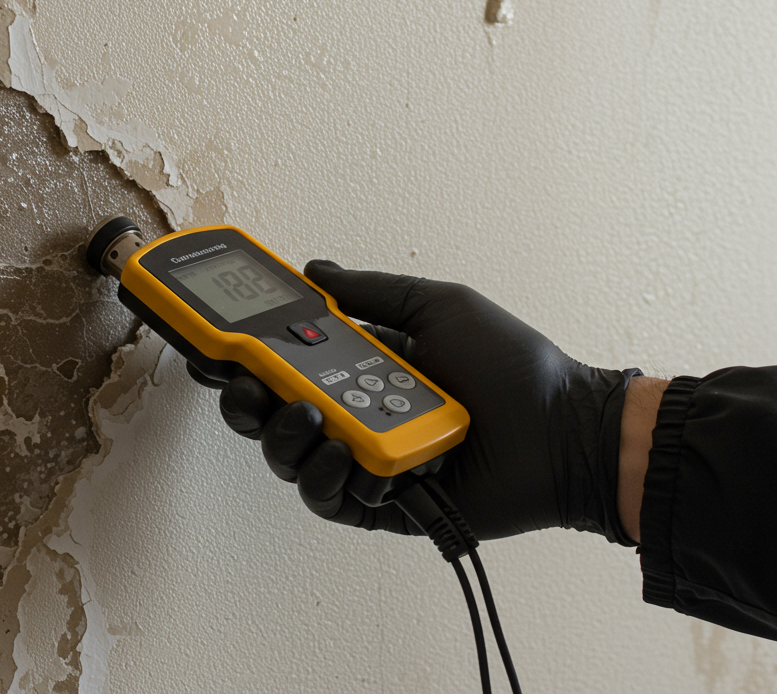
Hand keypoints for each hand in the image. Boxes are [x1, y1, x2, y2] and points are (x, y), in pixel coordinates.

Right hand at [205, 260, 640, 542]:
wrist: (563, 430)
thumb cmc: (513, 367)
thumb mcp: (439, 308)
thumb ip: (373, 292)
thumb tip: (314, 270)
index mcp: (362, 365)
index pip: (286, 360)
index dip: (245, 354)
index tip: (213, 342)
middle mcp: (356, 413)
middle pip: (273, 413)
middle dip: (247, 401)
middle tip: (246, 388)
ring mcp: (365, 461)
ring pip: (292, 458)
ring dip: (285, 438)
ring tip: (312, 418)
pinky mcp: (381, 506)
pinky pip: (330, 498)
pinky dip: (329, 477)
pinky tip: (348, 457)